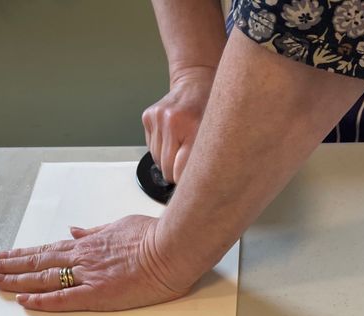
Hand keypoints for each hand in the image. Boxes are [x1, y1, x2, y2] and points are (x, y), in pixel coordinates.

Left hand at [0, 216, 190, 311]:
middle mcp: (81, 258)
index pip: (45, 249)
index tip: (1, 257)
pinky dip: (42, 299)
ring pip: (43, 278)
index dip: (20, 254)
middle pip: (36, 262)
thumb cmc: (152, 236)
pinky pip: (64, 298)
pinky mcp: (99, 294)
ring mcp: (88, 276)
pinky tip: (24, 300)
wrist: (173, 247)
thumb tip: (74, 230)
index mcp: (87, 244)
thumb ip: (94, 231)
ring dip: (15, 280)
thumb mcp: (119, 225)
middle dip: (6, 266)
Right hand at [142, 66, 214, 183]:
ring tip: (180, 145)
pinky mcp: (148, 117)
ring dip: (167, 159)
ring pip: (157, 160)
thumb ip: (205, 159)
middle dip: (175, 172)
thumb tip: (198, 186)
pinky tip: (171, 137)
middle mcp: (172, 122)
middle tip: (186, 164)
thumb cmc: (209, 109)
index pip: (180, 171)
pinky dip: (160, 148)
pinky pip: (150, 148)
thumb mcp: (215, 135)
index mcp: (192, 127)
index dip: (185, 181)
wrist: (195, 81)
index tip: (191, 184)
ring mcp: (158, 118)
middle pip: (166, 169)